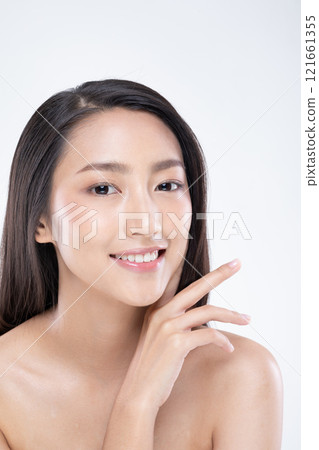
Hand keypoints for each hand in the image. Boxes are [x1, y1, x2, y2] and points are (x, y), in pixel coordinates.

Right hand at [115, 259, 249, 412]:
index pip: (177, 280)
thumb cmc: (154, 367)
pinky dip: (223, 340)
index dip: (191, 266)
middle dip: (220, 273)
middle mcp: (161, 312)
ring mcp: (168, 326)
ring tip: (247, 319)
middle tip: (237, 263)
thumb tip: (202, 319)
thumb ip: (177, 323)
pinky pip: (209, 335)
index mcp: (157, 309)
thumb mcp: (161, 338)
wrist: (138, 393)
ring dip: (232, 315)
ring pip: (209, 311)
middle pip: (197, 286)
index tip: (207, 257)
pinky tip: (228, 348)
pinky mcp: (177, 342)